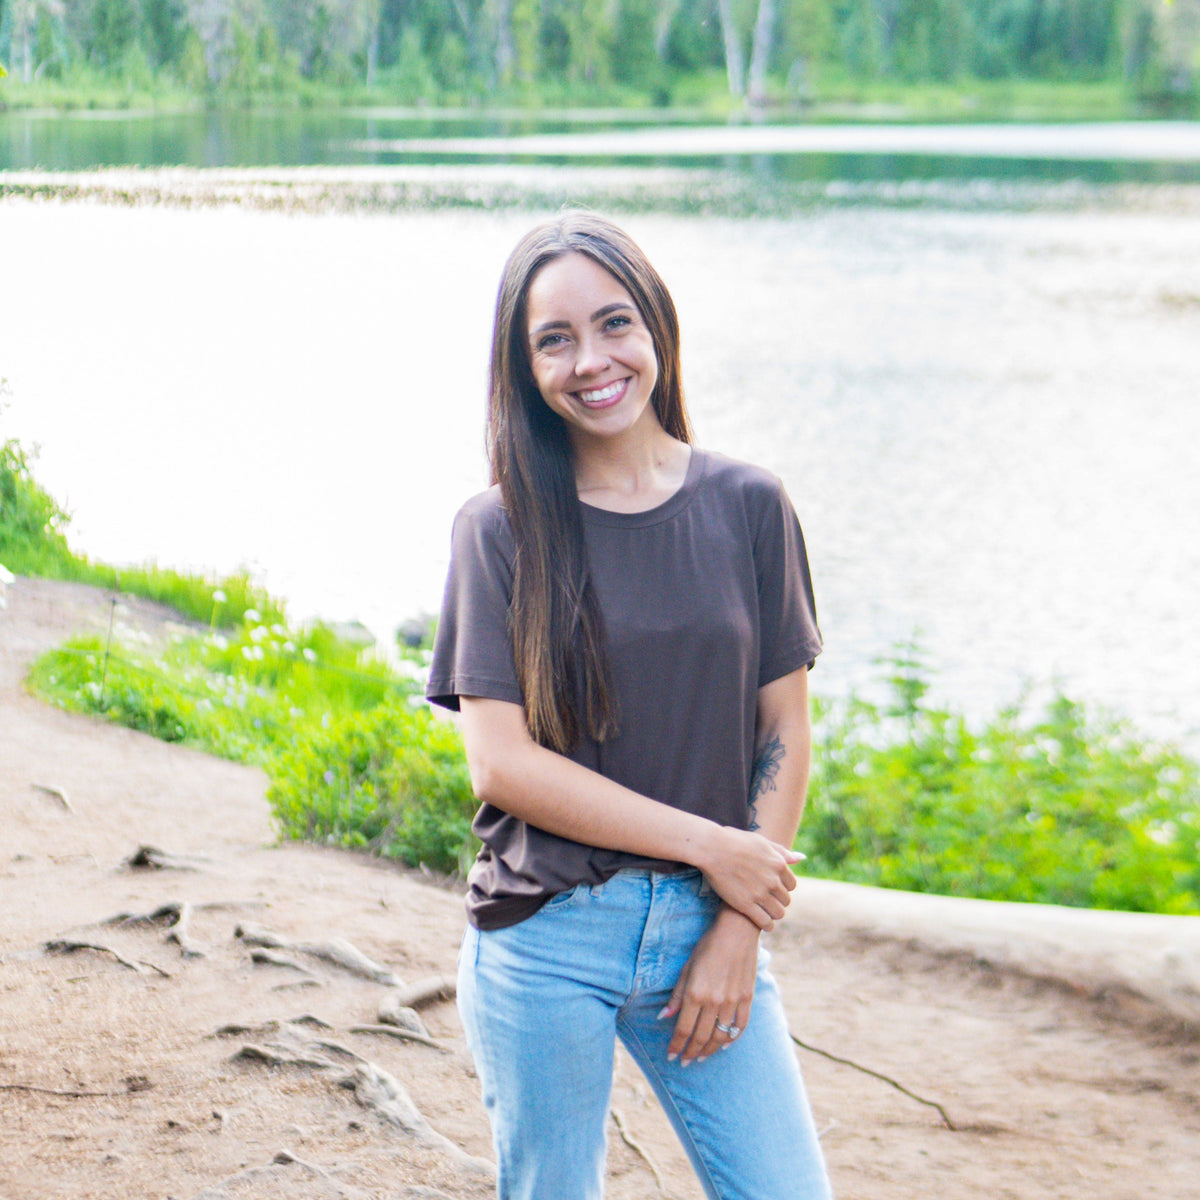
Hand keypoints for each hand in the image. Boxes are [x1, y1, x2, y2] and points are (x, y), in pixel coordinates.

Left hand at [660, 907, 759, 1065]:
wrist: (737, 931)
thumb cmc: (707, 946)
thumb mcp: (687, 967)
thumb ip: (677, 995)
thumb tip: (664, 1017)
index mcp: (695, 993)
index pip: (683, 1029)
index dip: (676, 1045)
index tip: (671, 1055)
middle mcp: (714, 1001)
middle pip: (701, 1036)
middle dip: (690, 1052)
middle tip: (684, 1061)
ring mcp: (733, 1001)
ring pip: (720, 1036)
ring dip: (709, 1050)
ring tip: (701, 1056)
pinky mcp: (747, 998)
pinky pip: (740, 1026)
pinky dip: (732, 1039)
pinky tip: (723, 1044)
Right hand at [697, 826, 800, 930]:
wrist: (712, 848)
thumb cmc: (734, 840)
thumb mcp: (761, 841)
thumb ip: (781, 851)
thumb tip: (800, 858)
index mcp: (778, 864)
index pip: (791, 885)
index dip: (782, 887)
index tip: (773, 889)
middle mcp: (773, 880)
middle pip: (785, 900)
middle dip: (778, 901)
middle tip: (767, 901)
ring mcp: (760, 894)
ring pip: (778, 913)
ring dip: (773, 914)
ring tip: (766, 913)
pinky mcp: (746, 905)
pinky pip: (765, 922)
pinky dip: (767, 925)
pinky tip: (763, 924)